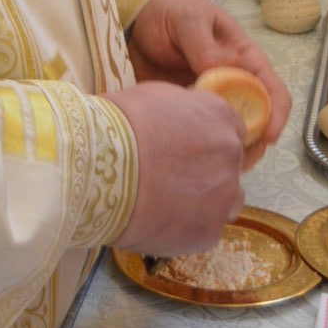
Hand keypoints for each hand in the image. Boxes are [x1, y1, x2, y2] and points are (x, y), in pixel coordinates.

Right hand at [107, 80, 246, 253]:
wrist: (96, 170)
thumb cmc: (117, 126)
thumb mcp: (155, 96)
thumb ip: (184, 109)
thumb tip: (185, 120)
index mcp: (219, 115)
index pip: (231, 128)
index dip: (208, 140)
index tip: (190, 149)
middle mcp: (230, 153)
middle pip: (230, 166)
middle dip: (208, 170)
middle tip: (174, 177)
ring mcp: (223, 194)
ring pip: (226, 201)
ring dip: (206, 201)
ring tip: (169, 204)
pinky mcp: (209, 230)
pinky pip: (207, 230)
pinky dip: (188, 228)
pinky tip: (161, 222)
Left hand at [127, 0, 291, 164]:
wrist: (138, 19)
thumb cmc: (172, 12)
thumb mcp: (189, 19)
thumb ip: (204, 45)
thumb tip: (218, 72)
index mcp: (243, 60)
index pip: (273, 91)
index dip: (276, 116)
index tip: (266, 138)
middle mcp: (233, 85)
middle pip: (255, 122)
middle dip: (251, 145)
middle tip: (232, 161)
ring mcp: (211, 101)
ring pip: (229, 134)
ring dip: (226, 151)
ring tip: (211, 165)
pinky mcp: (189, 112)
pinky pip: (200, 136)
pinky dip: (199, 149)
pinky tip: (188, 157)